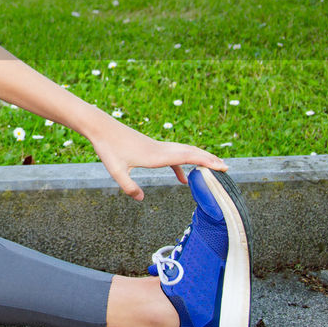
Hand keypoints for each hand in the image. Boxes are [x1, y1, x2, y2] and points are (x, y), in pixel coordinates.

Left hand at [89, 121, 226, 200]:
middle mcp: (160, 149)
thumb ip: (128, 186)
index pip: (188, 157)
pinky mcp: (151, 147)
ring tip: (213, 169)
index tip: (222, 166)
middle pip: (191, 152)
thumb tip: (141, 199)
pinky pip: (172, 156)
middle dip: (209, 160)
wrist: (101, 127)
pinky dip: (181, 165)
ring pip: (183, 152)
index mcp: (156, 155)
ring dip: (198, 159)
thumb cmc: (108, 148)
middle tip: (226, 169)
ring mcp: (156, 147)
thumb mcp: (115, 170)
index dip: (206, 161)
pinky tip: (182, 178)